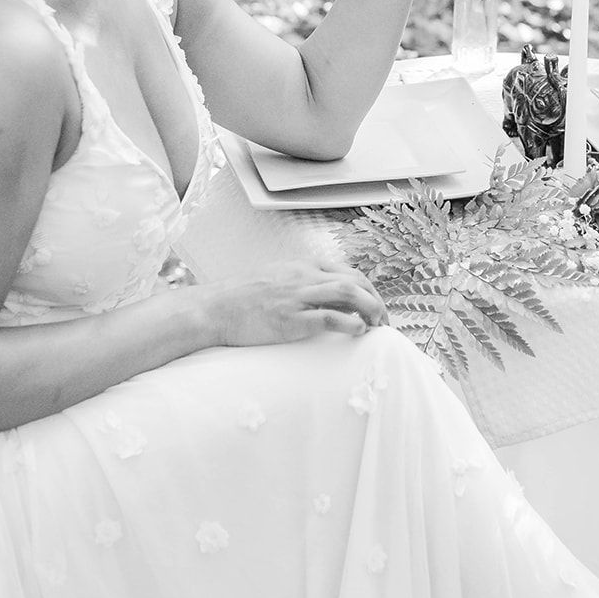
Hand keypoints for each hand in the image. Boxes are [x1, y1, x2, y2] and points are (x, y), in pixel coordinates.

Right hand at [208, 259, 387, 345]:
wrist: (214, 308)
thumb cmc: (241, 297)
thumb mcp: (276, 277)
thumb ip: (300, 281)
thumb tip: (322, 294)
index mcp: (302, 266)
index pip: (347, 271)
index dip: (368, 289)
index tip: (375, 306)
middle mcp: (304, 276)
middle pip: (354, 280)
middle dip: (376, 299)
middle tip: (384, 321)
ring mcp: (297, 296)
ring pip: (347, 292)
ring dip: (370, 308)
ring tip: (378, 326)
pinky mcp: (290, 319)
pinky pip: (327, 317)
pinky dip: (349, 323)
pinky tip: (358, 331)